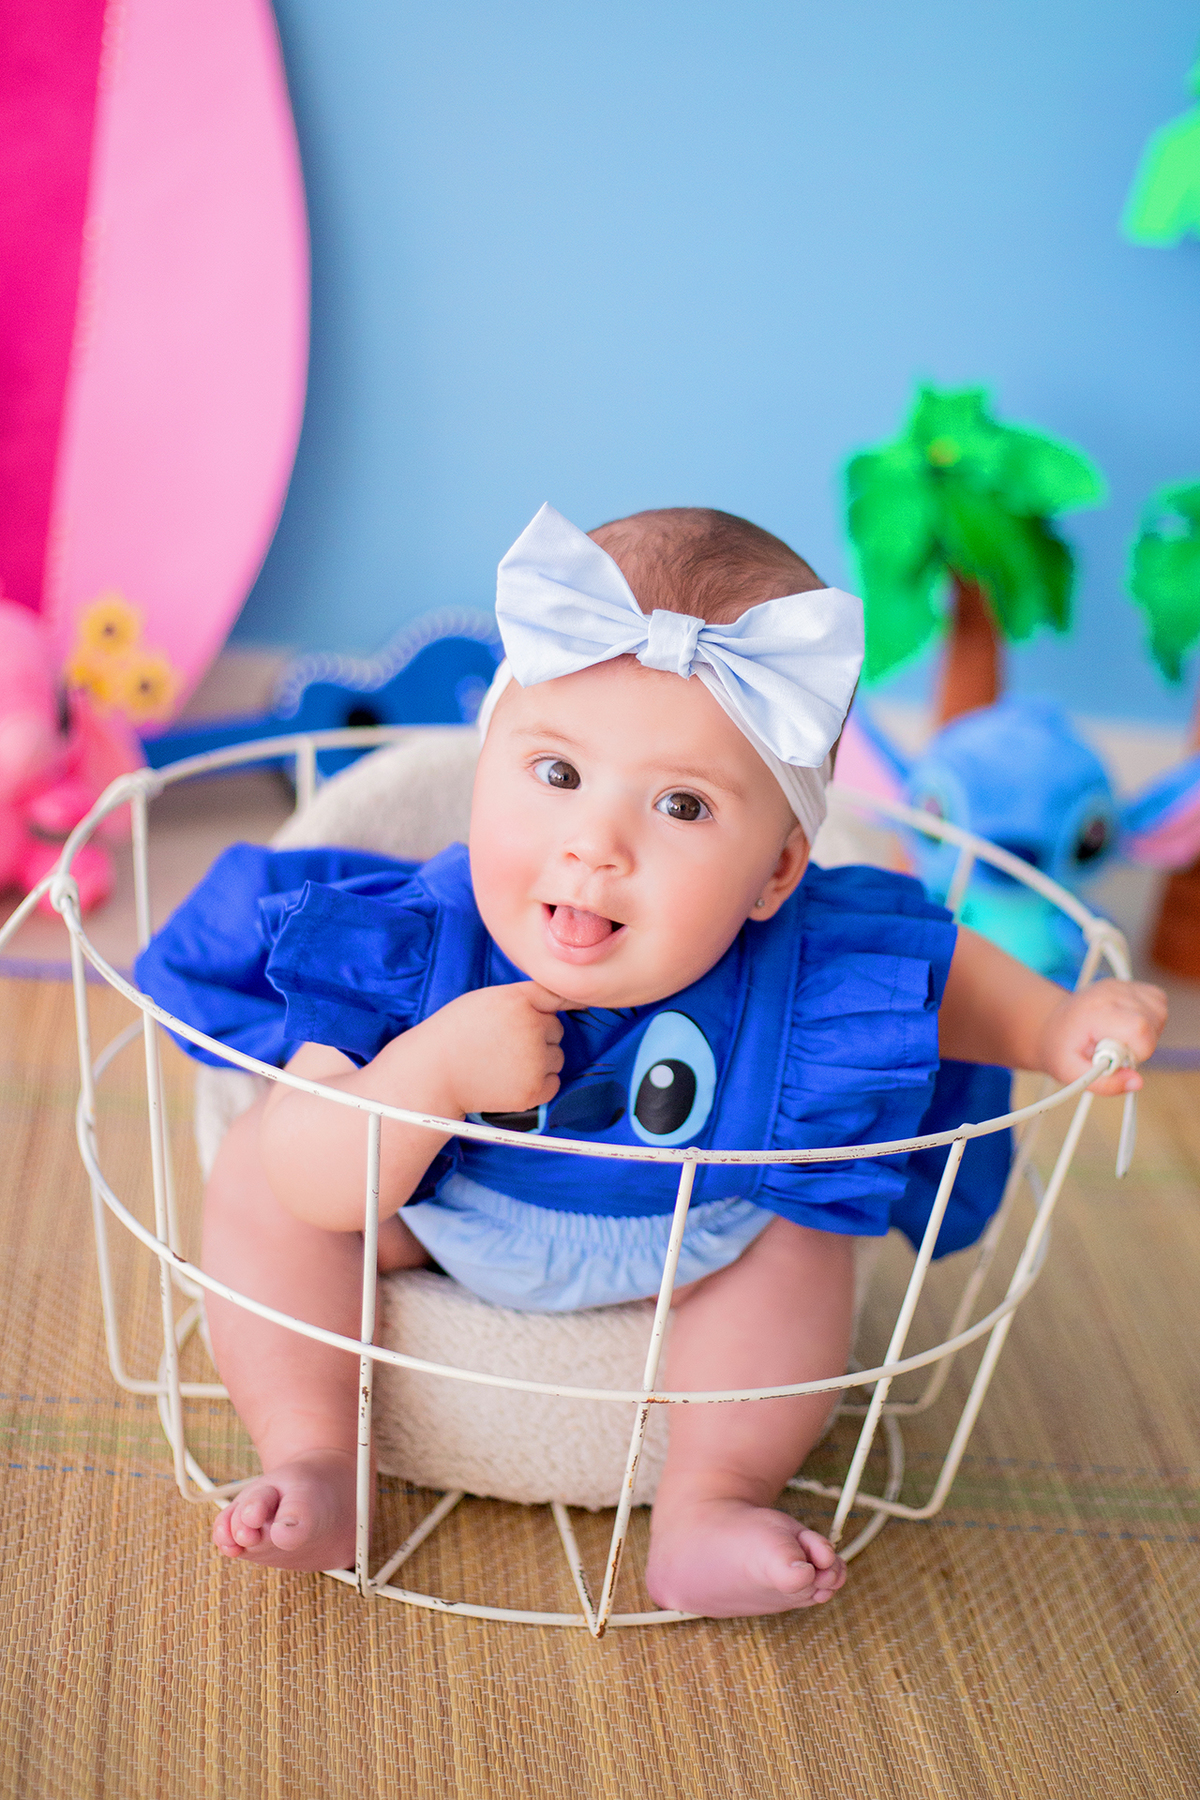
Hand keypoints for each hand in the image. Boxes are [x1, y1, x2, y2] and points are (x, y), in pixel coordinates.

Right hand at [406, 982, 566, 1118]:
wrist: (434, 1074)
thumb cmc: (457, 1033)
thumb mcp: (488, 999)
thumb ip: (523, 997)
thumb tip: (563, 1000)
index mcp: (519, 1001)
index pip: (556, 997)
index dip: (561, 1003)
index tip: (573, 1005)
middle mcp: (532, 1028)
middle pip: (557, 1030)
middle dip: (539, 1035)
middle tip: (506, 1043)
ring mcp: (534, 1061)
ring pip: (557, 1057)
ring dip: (540, 1060)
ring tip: (505, 1062)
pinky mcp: (533, 1089)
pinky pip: (554, 1082)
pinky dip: (539, 1083)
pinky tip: (511, 1078)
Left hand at [1035, 978, 1166, 1095]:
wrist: (1051, 1026)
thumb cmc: (1060, 1048)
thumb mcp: (1071, 1074)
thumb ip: (1104, 1083)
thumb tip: (1136, 1082)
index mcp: (1094, 1011)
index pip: (1139, 1028)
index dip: (1136, 1052)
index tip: (1114, 1057)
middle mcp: (1110, 992)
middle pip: (1154, 1021)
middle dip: (1141, 1046)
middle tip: (1113, 1050)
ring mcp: (1121, 985)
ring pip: (1160, 1013)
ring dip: (1146, 1033)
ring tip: (1119, 1039)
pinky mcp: (1131, 986)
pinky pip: (1158, 1004)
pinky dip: (1150, 1020)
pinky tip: (1128, 1027)